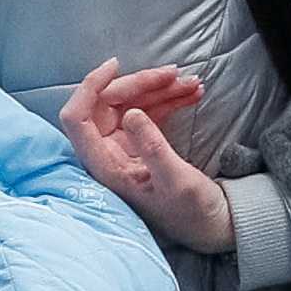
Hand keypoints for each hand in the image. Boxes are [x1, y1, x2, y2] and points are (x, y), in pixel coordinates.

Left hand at [60, 60, 235, 251]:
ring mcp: (124, 149)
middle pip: (109, 104)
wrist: (213, 225)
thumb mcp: (176, 181)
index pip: (77, 119)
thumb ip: (152, 147)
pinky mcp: (142, 145)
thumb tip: (130, 113)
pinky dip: (169, 99)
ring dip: (160, 89)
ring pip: (131, 104)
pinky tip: (192, 93)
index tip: (116, 65)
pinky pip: (148, 112)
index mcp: (105, 167)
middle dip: (141, 84)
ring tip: (193, 83)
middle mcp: (108, 155)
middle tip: (175, 74)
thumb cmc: (193, 212)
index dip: (90, 87)